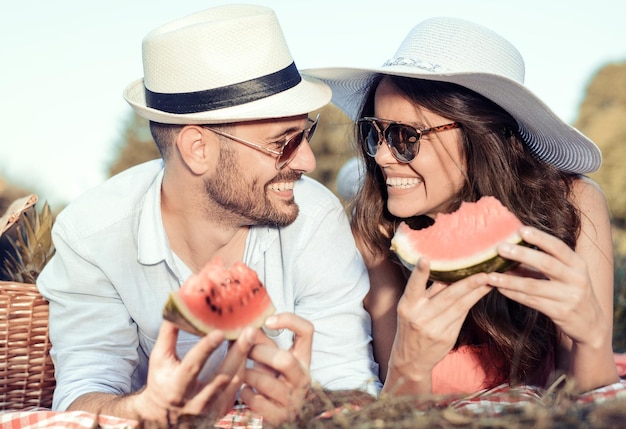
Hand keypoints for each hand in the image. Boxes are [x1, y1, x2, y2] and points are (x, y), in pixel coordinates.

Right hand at [134, 320, 253, 422]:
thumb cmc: (161, 382)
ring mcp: (211, 408)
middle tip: (249, 331)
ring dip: (244, 357)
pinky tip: (248, 351)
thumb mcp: (159, 358)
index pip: (193, 367)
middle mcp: (194, 401)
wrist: (163, 417)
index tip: (220, 332)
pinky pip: (239, 387)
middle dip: (237, 352)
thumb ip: (168, 333)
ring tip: (250, 336)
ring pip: (234, 382)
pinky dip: (244, 368)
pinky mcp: (222, 410)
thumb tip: (177, 304)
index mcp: (176, 388)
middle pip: (221, 376)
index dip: (206, 349)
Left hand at [240, 313, 313, 425]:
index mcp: (303, 359)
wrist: (281, 417)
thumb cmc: (272, 380)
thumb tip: (244, 323)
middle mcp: (303, 378)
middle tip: (245, 350)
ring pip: (265, 382)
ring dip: (248, 375)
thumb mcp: (271, 360)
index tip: (268, 321)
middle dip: (258, 353)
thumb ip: (261, 343)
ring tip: (243, 373)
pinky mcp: (281, 417)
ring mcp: (293, 400)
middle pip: (284, 359)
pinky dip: (246, 394)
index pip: (307, 331)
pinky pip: (256, 400)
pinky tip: (246, 391)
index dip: (289, 320)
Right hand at [385, 258, 491, 393]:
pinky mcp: (448, 337)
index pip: (413, 287)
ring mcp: (435, 328)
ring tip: (489, 279)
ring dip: (476, 292)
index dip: (419, 273)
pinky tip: (482, 292)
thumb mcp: (410, 309)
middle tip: (483, 273)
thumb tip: (445, 270)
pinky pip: (462, 316)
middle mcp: (420, 316)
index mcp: (407, 306)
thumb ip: (425, 292)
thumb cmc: (411, 327)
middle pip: (446, 297)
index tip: (424, 259)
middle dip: (466, 284)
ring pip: (459, 306)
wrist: (411, 360)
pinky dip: (472, 302)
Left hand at [488, 226, 608, 346]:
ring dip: (509, 281)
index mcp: (578, 264)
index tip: (520, 230)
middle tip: (500, 248)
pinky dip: (514, 294)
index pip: (559, 247)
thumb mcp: (565, 274)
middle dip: (522, 255)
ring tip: (491, 275)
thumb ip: (544, 262)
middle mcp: (577, 279)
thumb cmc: (570, 291)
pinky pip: (532, 301)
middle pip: (547, 264)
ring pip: (534, 286)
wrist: (590, 324)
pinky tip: (500, 289)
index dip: (540, 238)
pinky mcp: (560, 313)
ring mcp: (569, 297)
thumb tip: (511, 247)